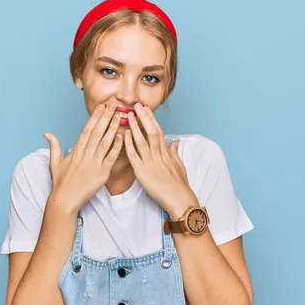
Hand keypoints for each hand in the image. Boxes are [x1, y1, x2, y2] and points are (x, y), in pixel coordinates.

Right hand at [44, 103, 122, 214]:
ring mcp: (94, 164)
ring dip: (113, 128)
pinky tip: (122, 137)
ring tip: (120, 116)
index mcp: (76, 151)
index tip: (101, 107)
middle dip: (106, 117)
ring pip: (105, 142)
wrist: (65, 200)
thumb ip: (54, 147)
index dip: (94, 117)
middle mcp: (85, 155)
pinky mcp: (102, 174)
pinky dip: (116, 147)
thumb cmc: (60, 183)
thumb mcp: (55, 163)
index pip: (86, 130)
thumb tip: (47, 133)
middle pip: (97, 132)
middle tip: (114, 105)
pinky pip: (110, 158)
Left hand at [124, 103, 197, 218]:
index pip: (159, 131)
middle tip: (137, 105)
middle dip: (144, 117)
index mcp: (166, 153)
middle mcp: (158, 154)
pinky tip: (124, 134)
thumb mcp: (179, 165)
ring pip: (142, 140)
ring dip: (135, 126)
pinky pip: (133, 155)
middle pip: (151, 131)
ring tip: (128, 115)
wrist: (178, 198)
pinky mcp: (142, 171)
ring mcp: (150, 162)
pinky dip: (128, 144)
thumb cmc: (179, 184)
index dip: (152, 119)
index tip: (146, 109)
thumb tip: (175, 141)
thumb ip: (174, 152)